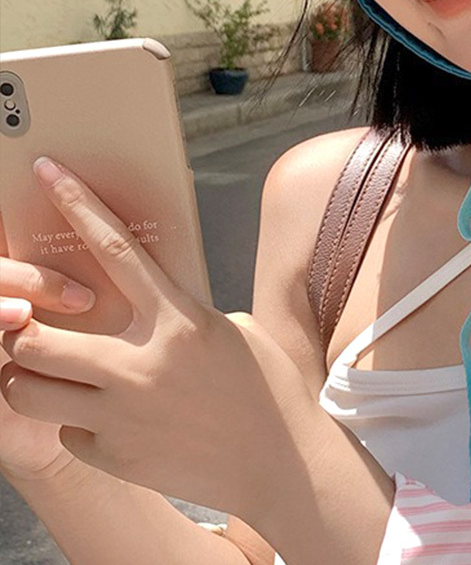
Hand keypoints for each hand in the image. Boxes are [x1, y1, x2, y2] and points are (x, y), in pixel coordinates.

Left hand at [0, 159, 318, 520]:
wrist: (280, 463)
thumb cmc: (268, 388)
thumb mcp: (234, 330)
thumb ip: (183, 314)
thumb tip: (148, 304)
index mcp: (179, 319)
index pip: (116, 249)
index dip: (77, 204)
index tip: (47, 171)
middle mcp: (142, 362)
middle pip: (36, 336)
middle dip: (21, 331)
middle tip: (32, 330)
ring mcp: (123, 414)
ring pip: (26, 390)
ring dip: (30, 378)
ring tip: (55, 377)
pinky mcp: (116, 456)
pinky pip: (67, 433)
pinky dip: (78, 424)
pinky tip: (112, 423)